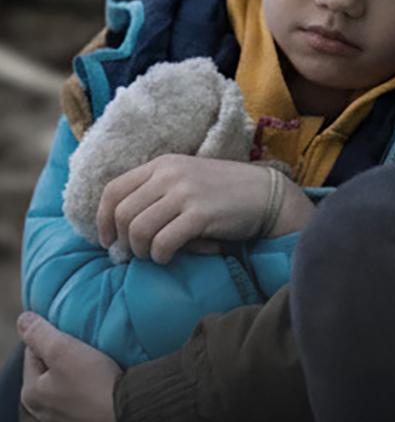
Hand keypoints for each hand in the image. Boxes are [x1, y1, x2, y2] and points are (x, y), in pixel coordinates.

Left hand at [17, 311, 126, 421]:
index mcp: (32, 394)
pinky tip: (105, 406)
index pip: (33, 356)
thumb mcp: (65, 349)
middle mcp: (43, 420)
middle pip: (49, 384)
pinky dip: (91, 415)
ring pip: (66, 407)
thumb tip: (22, 320)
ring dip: (76, 395)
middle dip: (62, 369)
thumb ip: (40, 333)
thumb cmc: (94, 383)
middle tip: (85, 355)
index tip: (70, 334)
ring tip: (98, 381)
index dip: (50, 340)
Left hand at [97, 155, 315, 263]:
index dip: (102, 220)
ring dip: (141, 251)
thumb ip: (156, 195)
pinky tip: (170, 257)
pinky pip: (163, 242)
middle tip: (134, 256)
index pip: (113, 190)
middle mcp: (169, 174)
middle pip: (122, 213)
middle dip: (123, 242)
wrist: (265, 194)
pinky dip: (160, 256)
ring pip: (138, 229)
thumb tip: (121, 233)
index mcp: (162, 164)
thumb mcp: (186, 181)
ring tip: (154, 256)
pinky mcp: (200, 213)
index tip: (109, 241)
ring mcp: (185, 192)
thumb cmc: (223, 194)